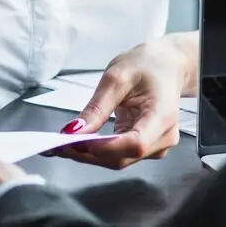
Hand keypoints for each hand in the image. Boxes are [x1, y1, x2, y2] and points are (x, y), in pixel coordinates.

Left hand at [50, 33, 193, 169]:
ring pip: (118, 160)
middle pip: (123, 157)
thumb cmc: (148, 65)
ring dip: (89, 155)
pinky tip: (78, 143)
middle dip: (88, 153)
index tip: (75, 142)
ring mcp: (157, 145)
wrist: (168, 66)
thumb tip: (73, 131)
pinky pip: (119, 155)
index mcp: (163, 115)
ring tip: (62, 143)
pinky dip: (96, 151)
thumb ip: (96, 107)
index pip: (135, 143)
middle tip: (56, 144)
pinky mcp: (146, 147)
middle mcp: (164, 136)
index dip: (104, 147)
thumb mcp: (117, 77)